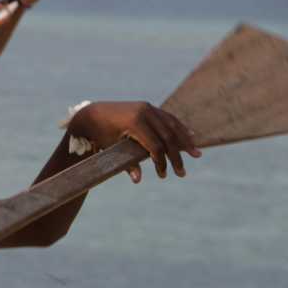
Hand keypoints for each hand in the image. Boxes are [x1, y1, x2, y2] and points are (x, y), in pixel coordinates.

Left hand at [73, 101, 200, 180]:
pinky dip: (179, 127)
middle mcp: (144, 112)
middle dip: (176, 156)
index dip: (161, 162)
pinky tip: (190, 135)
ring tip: (196, 153)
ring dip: (185, 140)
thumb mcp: (111, 148)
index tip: (162, 175)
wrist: (92, 113)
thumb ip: (127, 163)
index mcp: (134, 123)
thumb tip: (137, 180)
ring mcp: (147, 108)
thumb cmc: (100, 134)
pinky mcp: (148, 107)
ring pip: (172, 125)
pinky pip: (168, 118)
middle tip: (182, 173)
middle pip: (167, 137)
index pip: (156, 146)